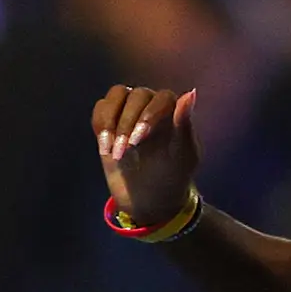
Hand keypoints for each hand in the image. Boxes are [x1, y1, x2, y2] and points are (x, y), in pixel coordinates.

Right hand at [92, 85, 201, 226]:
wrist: (150, 198)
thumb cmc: (172, 176)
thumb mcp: (183, 155)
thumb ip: (184, 124)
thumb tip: (190, 92)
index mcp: (174, 112)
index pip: (162, 97)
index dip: (149, 114)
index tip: (139, 139)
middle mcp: (151, 105)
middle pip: (136, 96)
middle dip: (127, 124)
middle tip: (123, 153)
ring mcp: (129, 111)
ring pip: (116, 95)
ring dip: (110, 121)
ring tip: (111, 151)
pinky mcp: (110, 122)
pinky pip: (101, 109)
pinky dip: (100, 125)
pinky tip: (106, 148)